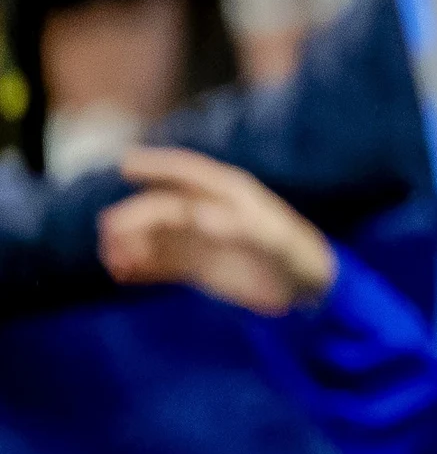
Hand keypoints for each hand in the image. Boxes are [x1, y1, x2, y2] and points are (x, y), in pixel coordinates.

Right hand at [98, 148, 335, 315]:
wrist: (308, 289)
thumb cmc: (300, 255)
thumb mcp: (277, 240)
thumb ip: (241, 226)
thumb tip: (197, 214)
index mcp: (232, 194)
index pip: (189, 172)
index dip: (158, 165)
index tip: (125, 163)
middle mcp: (210, 212)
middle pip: (162, 208)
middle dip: (134, 217)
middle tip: (111, 234)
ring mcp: (200, 239)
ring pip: (154, 235)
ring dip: (130, 244)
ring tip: (114, 260)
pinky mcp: (195, 266)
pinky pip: (159, 263)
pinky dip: (139, 267)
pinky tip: (123, 275)